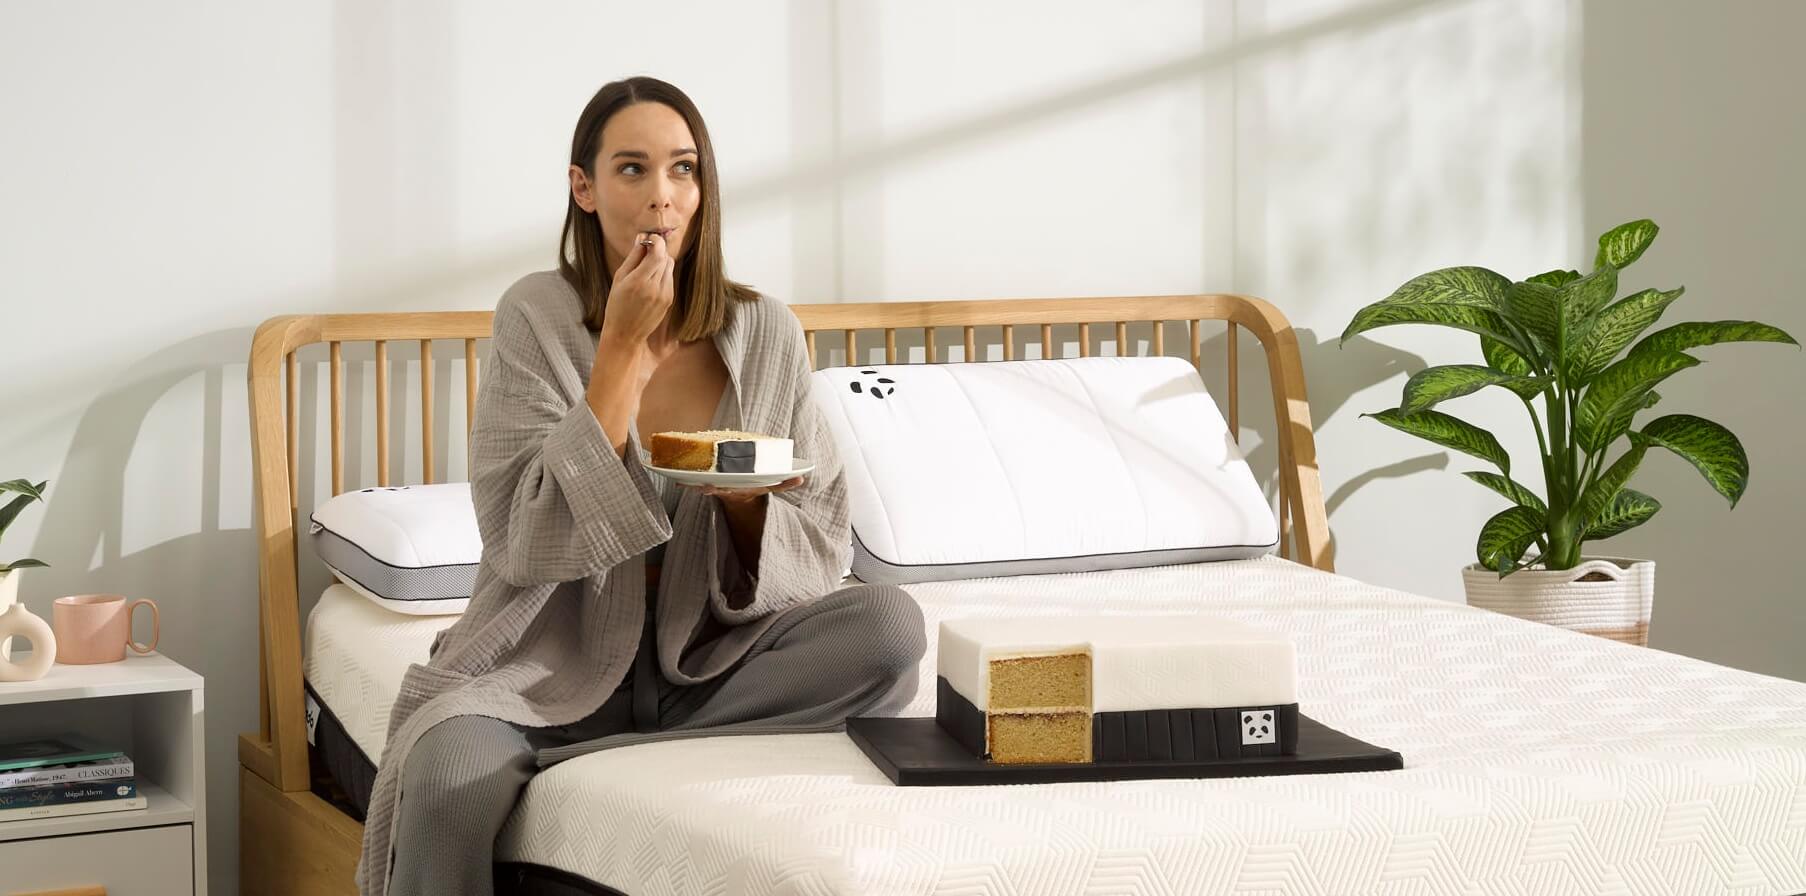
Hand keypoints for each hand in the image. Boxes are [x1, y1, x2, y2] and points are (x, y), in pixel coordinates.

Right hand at [598, 231, 674, 347]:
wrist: (625, 333)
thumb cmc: (617, 305)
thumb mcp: (619, 279)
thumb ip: (633, 257)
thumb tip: (642, 237)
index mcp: (638, 281)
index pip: (657, 253)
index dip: (656, 241)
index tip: (650, 238)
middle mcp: (654, 288)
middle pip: (665, 257)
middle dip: (657, 250)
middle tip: (645, 251)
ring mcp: (664, 295)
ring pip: (669, 266)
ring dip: (660, 261)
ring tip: (646, 269)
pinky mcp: (669, 299)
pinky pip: (669, 278)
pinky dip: (662, 274)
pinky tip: (650, 281)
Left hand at [686, 476, 804, 506]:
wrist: (742, 497)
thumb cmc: (754, 488)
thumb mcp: (770, 488)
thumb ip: (784, 484)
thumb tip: (802, 478)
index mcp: (736, 490)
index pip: (726, 490)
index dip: (716, 489)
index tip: (709, 487)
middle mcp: (723, 489)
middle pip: (710, 488)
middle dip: (701, 486)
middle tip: (693, 483)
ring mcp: (714, 487)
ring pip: (698, 485)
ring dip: (688, 483)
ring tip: (677, 478)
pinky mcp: (707, 483)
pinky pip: (693, 481)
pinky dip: (684, 480)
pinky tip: (673, 477)